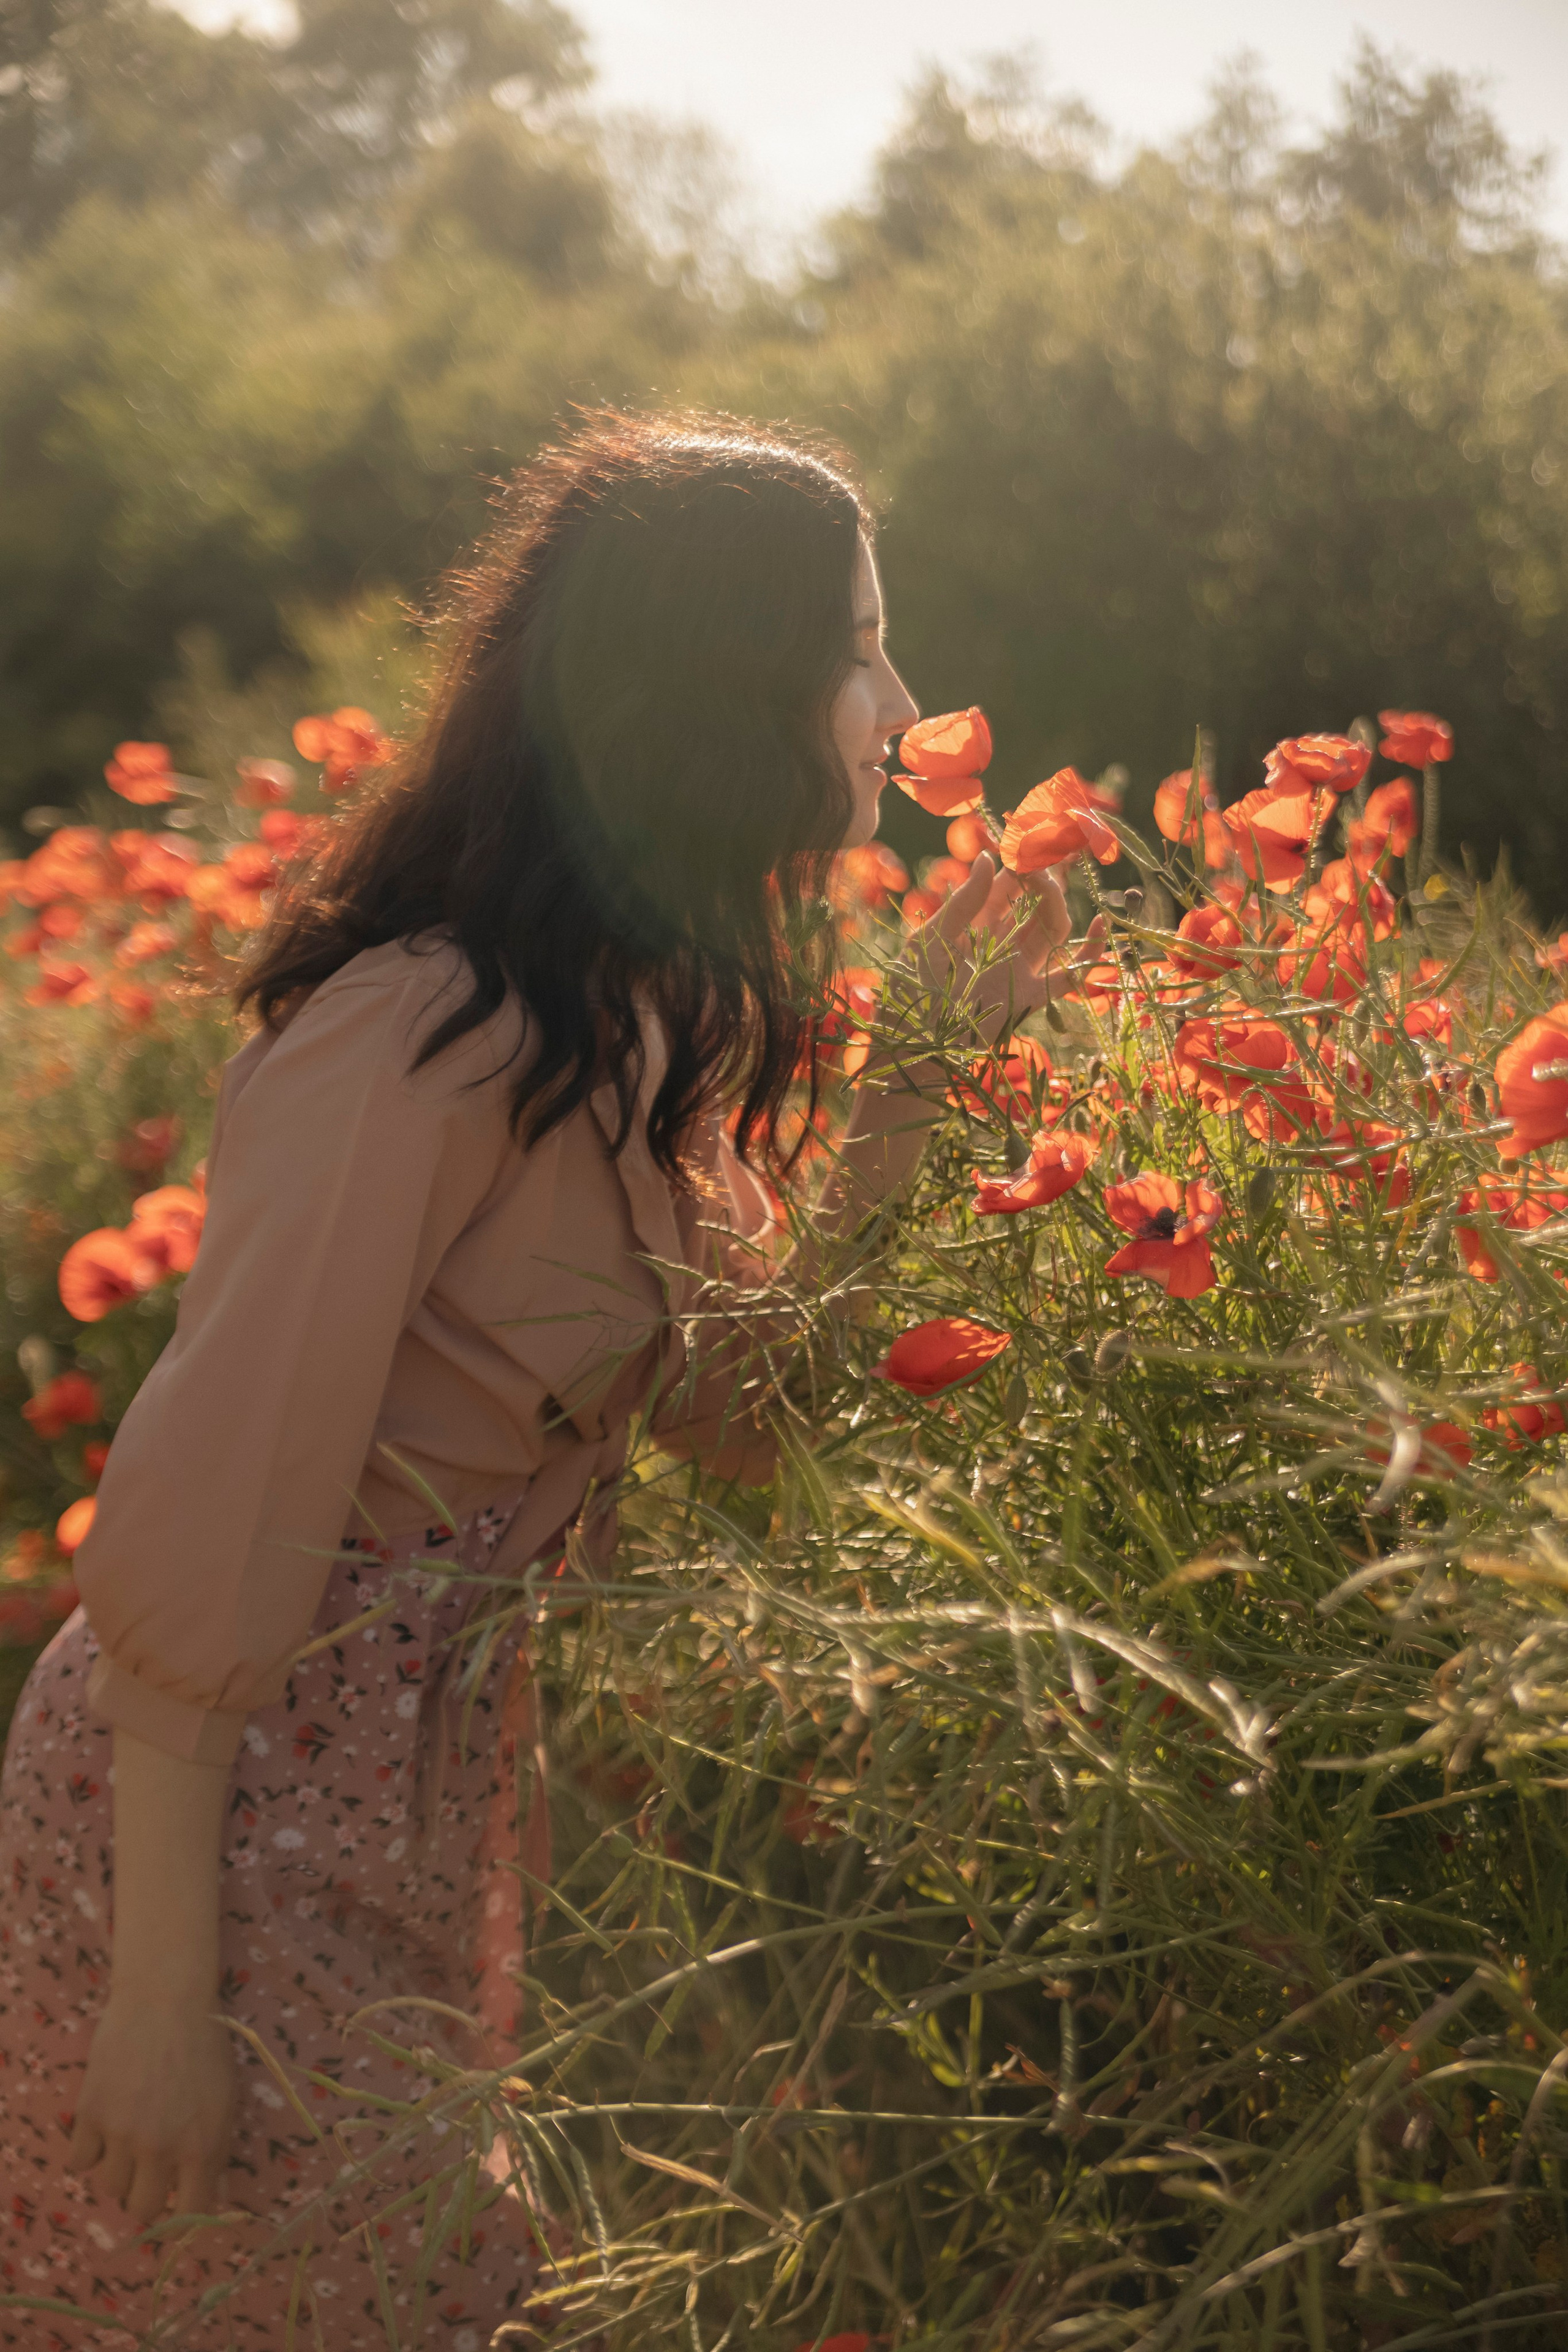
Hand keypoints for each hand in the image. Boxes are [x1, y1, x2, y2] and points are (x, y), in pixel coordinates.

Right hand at [66, 1993, 235, 2227]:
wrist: (165, 1999)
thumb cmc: (205, 2045)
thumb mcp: (227, 2099)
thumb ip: (214, 2148)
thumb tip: (207, 2192)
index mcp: (203, 2147)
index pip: (190, 2214)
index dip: (183, 2213)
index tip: (178, 2201)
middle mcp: (161, 2149)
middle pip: (141, 2210)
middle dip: (146, 2195)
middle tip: (148, 2170)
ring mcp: (122, 2133)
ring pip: (109, 2188)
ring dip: (118, 2170)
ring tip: (127, 2138)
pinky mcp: (90, 2114)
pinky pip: (80, 2162)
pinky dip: (90, 2150)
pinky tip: (103, 2125)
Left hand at [894, 852, 1103, 1061]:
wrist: (916, 1043)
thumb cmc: (913, 990)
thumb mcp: (931, 938)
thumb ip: (963, 902)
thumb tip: (989, 858)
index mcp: (974, 927)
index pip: (1005, 888)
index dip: (1018, 865)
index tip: (1027, 843)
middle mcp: (1001, 944)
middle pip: (1034, 904)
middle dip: (1042, 877)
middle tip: (1042, 857)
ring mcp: (1020, 969)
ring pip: (1052, 927)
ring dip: (1055, 900)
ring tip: (1045, 880)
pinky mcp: (1033, 996)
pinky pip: (1070, 973)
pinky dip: (1091, 952)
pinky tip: (1099, 923)